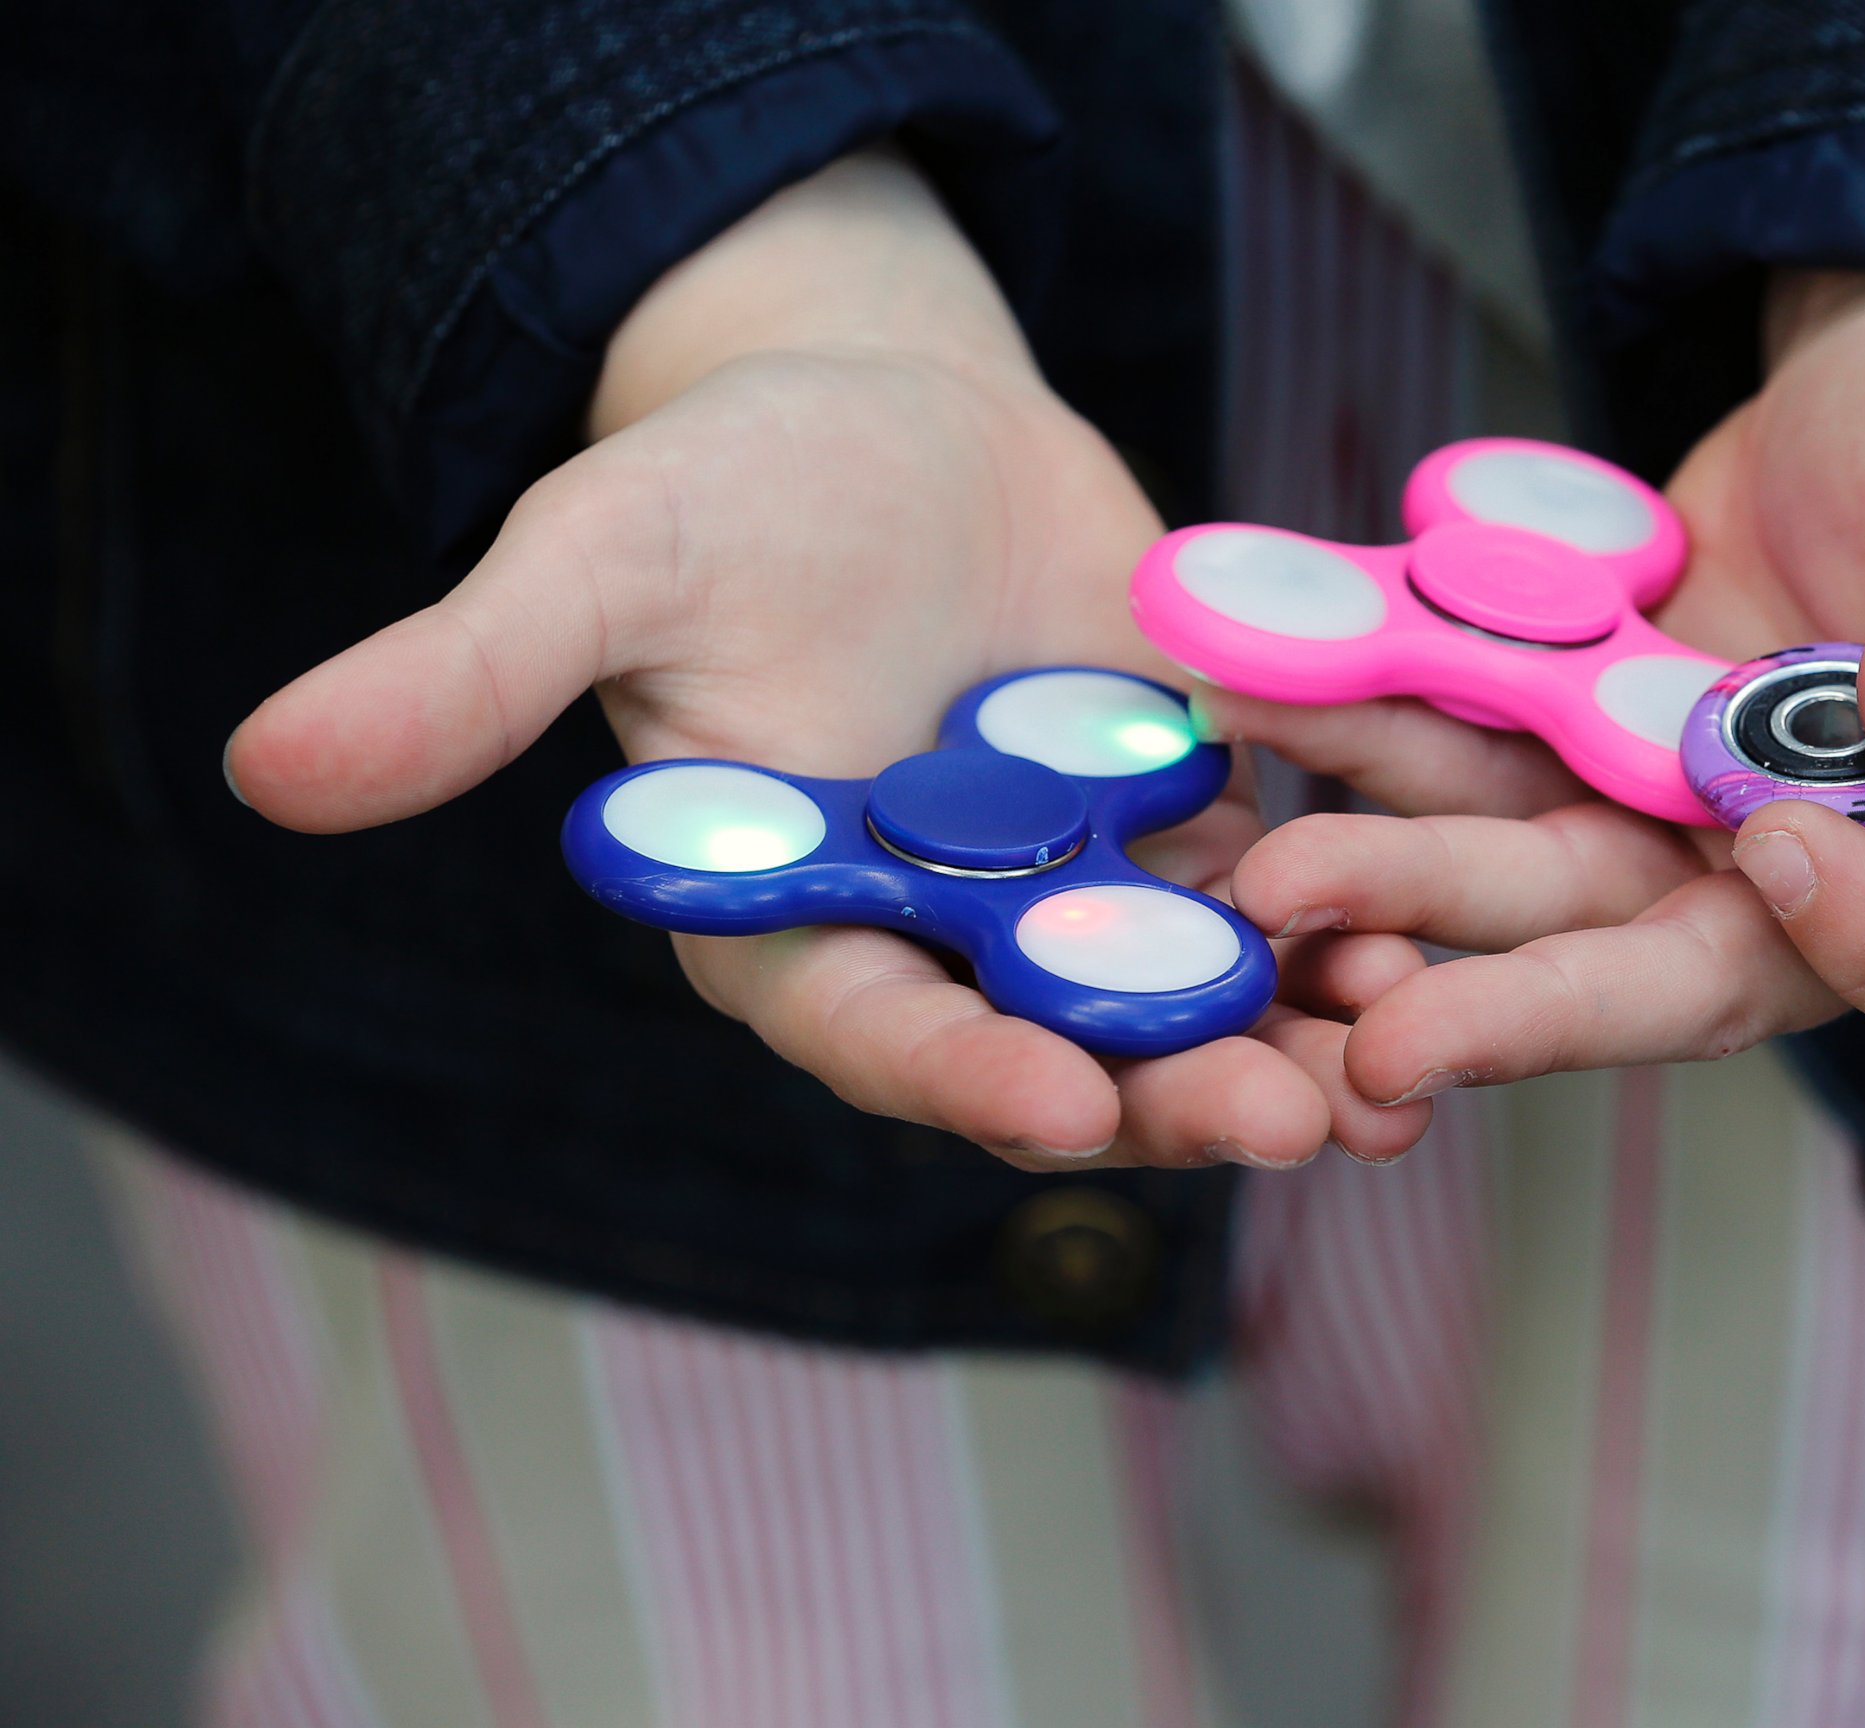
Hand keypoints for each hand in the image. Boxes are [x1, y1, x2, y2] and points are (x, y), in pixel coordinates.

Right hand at [224, 153, 1428, 1170]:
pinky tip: (1441, 937)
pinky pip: (1266, 878)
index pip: (866, 1026)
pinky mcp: (1173, 807)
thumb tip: (263, 766)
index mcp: (795, 910)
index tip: (1054, 1105)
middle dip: (1167, 1088)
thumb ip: (469, 673)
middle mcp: (940, 930)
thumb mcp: (598, 559)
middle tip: (1285, 1128)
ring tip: (1395, 1074)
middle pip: (1055, 1040)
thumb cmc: (720, 481)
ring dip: (1285, 1034)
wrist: (870, 412)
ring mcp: (1068, 880)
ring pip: (1181, 988)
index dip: (952, 1073)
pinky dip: (1343, 911)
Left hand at [1206, 271, 1864, 1109]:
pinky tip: (1258, 714)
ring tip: (1271, 878)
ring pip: (1518, 873)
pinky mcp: (1557, 733)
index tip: (1774, 842)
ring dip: (1397, 877)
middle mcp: (1778, 871)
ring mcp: (1651, 810)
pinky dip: (1359, 733)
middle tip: (1381, 1026)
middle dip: (1516, 996)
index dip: (1834, 925)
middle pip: (1649, 961)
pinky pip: (1453, 746)